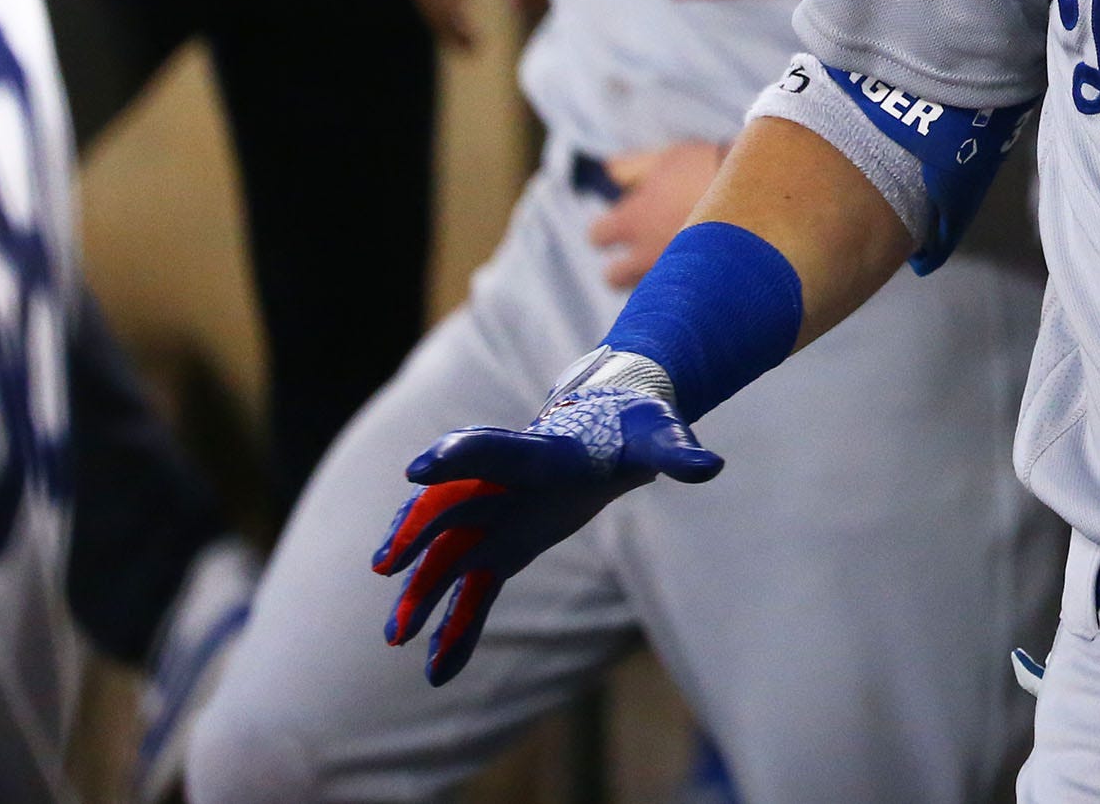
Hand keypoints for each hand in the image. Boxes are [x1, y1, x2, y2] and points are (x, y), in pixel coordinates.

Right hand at [373, 369, 719, 684]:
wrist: (614, 427)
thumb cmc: (636, 429)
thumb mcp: (659, 438)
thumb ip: (678, 452)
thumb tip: (710, 466)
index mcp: (542, 453)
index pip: (494, 451)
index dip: (458, 457)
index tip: (418, 469)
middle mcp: (505, 485)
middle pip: (453, 506)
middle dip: (420, 532)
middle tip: (389, 563)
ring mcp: (498, 518)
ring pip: (451, 556)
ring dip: (424, 592)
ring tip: (397, 636)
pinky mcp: (503, 548)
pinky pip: (474, 593)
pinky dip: (456, 628)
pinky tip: (438, 671)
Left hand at [590, 141, 728, 289]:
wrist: (762, 193)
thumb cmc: (710, 170)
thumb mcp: (667, 158)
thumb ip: (630, 168)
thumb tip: (608, 172)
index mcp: (633, 221)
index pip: (597, 236)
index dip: (606, 230)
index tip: (621, 224)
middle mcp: (645, 255)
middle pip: (613, 278)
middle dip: (621, 268)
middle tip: (645, 250)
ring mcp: (672, 278)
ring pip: (646, 293)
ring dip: (654, 281)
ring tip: (680, 264)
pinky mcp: (696, 292)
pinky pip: (678, 300)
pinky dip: (683, 290)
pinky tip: (704, 272)